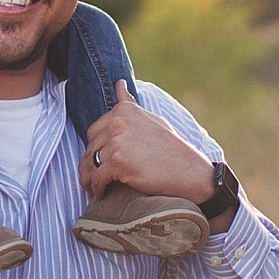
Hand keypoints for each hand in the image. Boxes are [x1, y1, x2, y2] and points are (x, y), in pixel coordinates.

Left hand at [81, 81, 223, 226]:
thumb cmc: (171, 148)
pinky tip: (101, 195)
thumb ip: (130, 103)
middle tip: (96, 178)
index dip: (97, 148)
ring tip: (94, 188)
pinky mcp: (118, 162)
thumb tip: (118, 83)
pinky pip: (96, 178)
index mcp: (124, 110)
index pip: (94, 131)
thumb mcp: (151, 119)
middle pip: (90, 147)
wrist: (189, 172)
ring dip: (90, 178)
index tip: (102, 160)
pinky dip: (96, 189)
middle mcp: (118, 122)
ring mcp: (118, 142)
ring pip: (90, 163)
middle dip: (91, 164)